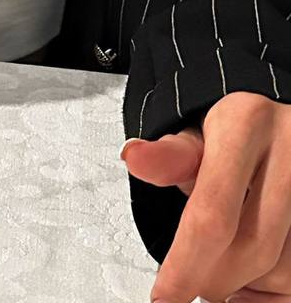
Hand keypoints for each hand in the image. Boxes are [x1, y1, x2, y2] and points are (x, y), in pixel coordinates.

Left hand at [121, 92, 290, 302]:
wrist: (277, 132)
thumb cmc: (231, 138)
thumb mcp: (194, 137)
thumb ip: (167, 158)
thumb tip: (133, 157)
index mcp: (246, 124)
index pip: (213, 213)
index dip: (186, 265)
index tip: (165, 296)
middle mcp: (290, 153)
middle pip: (249, 248)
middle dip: (212, 277)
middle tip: (190, 276)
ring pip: (280, 269)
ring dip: (242, 281)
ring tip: (220, 259)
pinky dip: (268, 292)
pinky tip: (249, 280)